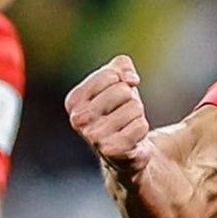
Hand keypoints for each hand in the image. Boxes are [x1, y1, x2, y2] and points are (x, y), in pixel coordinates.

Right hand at [65, 55, 150, 170]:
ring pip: (135, 107)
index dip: (123, 82)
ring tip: (127, 127)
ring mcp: (94, 137)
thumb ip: (122, 66)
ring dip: (137, 116)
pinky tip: (133, 139)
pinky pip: (141, 126)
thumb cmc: (120, 111)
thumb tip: (130, 79)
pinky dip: (142, 129)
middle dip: (131, 100)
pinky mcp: (112, 150)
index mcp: (74, 100)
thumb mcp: (117, 80)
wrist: (127, 151)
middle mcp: (78, 119)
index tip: (118, 96)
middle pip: (123, 90)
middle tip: (124, 115)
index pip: (111, 74)